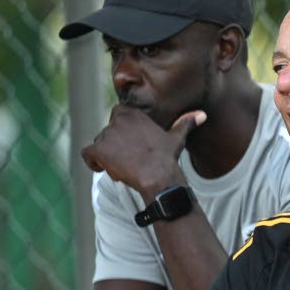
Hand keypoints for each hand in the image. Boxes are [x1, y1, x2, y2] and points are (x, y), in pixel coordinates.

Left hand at [81, 107, 205, 195]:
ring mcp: (106, 135)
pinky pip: (87, 154)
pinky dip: (92, 162)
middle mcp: (117, 120)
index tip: (132, 144)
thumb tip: (202, 114)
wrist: (157, 176)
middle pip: (109, 132)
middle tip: (130, 159)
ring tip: (123, 167)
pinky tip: (104, 169)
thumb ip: (185, 123)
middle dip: (116, 145)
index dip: (124, 131)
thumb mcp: (176, 138)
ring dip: (107, 155)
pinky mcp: (98, 150)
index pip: (119, 116)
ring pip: (100, 144)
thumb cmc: (166, 157)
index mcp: (132, 113)